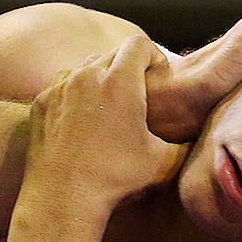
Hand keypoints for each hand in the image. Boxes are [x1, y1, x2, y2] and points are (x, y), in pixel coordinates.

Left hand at [28, 36, 188, 203]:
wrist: (63, 197)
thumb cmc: (115, 179)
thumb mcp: (162, 163)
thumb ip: (185, 146)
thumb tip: (200, 141)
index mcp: (120, 82)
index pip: (139, 44)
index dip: (153, 55)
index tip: (157, 74)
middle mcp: (87, 76)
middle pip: (112, 53)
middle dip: (127, 67)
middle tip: (136, 92)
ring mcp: (59, 87)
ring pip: (84, 66)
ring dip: (99, 77)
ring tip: (108, 103)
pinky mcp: (41, 102)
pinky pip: (61, 85)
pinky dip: (73, 93)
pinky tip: (81, 118)